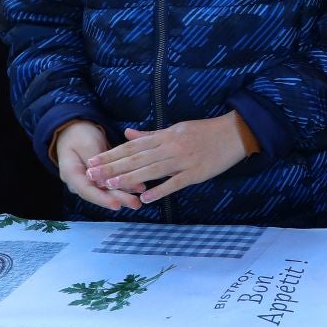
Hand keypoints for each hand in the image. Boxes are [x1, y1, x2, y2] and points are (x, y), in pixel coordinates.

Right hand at [52, 120, 140, 211]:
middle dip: (118, 199)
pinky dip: (124, 186)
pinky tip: (139, 188)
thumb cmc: (79, 135)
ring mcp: (88, 180)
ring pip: (106, 190)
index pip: (86, 190)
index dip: (102, 199)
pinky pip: (111, 183)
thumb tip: (104, 181)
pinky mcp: (98, 177)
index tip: (116, 205)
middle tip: (136, 204)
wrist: (74, 130)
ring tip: (139, 200)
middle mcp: (79, 181)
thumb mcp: (87, 144)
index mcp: (71, 173)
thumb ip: (96, 162)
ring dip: (124, 195)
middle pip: (99, 193)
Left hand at [85, 113, 251, 203]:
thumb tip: (128, 133)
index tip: (92, 161)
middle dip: (113, 167)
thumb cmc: (205, 131)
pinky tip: (145, 198)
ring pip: (152, 170)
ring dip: (130, 178)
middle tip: (92, 174)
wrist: (235, 133)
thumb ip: (151, 135)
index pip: (132, 146)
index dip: (111, 154)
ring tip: (110, 185)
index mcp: (165, 136)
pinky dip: (160, 190)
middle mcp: (171, 147)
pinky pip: (175, 183)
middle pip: (137, 158)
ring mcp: (183, 161)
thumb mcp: (176, 128)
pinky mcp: (196, 173)